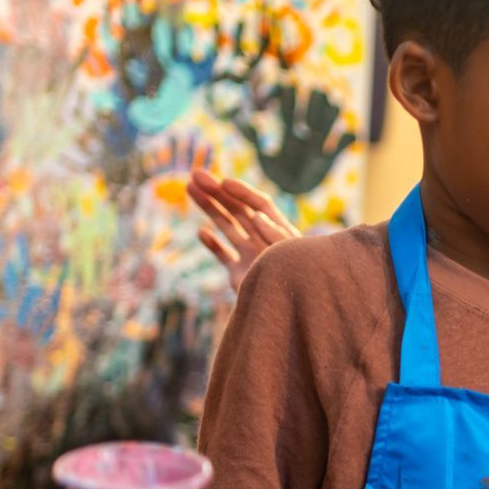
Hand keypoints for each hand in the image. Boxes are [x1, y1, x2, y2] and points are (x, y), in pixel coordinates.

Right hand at [189, 169, 297, 291]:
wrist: (291, 313)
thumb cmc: (299, 282)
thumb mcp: (291, 257)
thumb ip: (276, 237)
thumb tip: (256, 216)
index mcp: (280, 231)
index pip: (260, 204)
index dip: (241, 191)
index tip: (223, 182)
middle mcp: (264, 239)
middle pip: (238, 210)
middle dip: (217, 192)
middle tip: (194, 175)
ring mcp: (251, 255)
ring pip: (227, 226)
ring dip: (209, 208)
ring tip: (189, 188)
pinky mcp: (239, 274)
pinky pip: (223, 255)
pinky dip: (212, 244)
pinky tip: (201, 232)